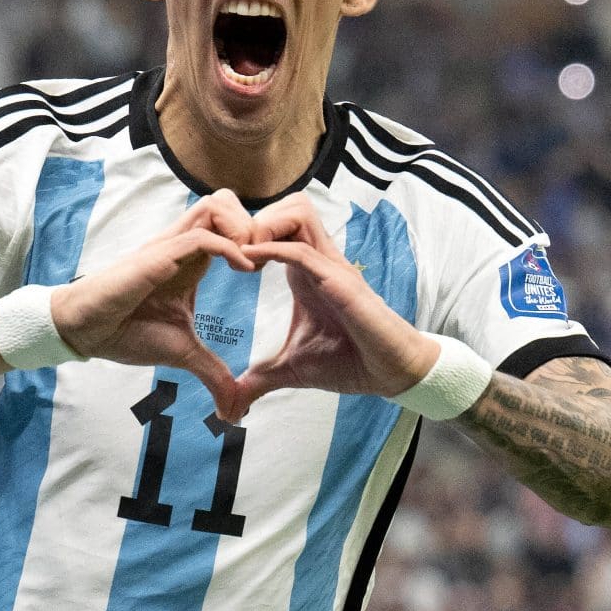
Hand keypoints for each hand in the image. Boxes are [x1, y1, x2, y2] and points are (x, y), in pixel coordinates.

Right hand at [51, 191, 255, 412]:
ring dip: (244, 228)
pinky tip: (245, 271)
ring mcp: (170, 246)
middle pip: (225, 201)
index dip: (256, 237)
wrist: (86, 331)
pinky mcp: (158, 256)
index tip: (271, 268)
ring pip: (216, 205)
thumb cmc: (127, 332)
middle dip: (255, 223)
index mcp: (192, 260)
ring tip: (256, 263)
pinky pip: (200, 236)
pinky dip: (229, 247)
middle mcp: (182, 245)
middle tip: (267, 259)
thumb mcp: (183, 353)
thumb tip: (232, 408)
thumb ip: (212, 373)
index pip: (230, 223)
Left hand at [227, 193, 438, 420]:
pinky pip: (302, 251)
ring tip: (242, 254)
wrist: (387, 373)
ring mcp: (332, 266)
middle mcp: (320, 260)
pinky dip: (272, 250)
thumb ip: (259, 378)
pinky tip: (248, 264)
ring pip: (298, 212)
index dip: (247, 231)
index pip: (278, 225)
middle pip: (288, 205)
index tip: (223, 257)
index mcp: (306, 271)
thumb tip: (231, 406)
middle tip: (231, 249)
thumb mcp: (291, 369)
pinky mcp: (340, 282)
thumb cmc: (348, 362)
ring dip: (265, 226)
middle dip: (254, 217)